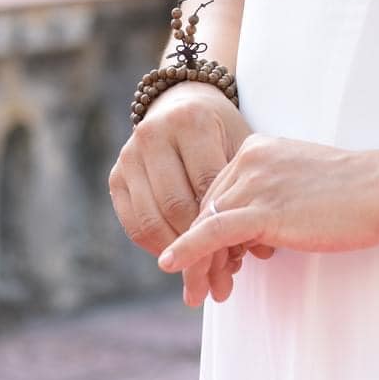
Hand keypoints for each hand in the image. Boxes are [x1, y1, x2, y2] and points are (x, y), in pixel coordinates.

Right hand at [108, 82, 270, 305]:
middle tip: (220, 275)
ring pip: (153, 219)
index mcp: (191, 121)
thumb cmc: (221, 132)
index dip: (224, 224)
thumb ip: (248, 191)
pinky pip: (134, 224)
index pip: (207, 185)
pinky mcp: (115, 176)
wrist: (182, 104)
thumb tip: (263, 250)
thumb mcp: (239, 146)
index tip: (242, 255)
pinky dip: (158, 246)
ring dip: (179, 252)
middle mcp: (153, 134)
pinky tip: (181, 255)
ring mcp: (129, 155)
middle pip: (177, 205)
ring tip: (202, 271)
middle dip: (200, 245)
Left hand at [156, 131, 378, 301]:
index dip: (210, 231)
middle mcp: (249, 159)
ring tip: (198, 293)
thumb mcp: (301, 187)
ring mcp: (254, 183)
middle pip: (206, 209)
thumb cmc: (354, 192)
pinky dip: (188, 251)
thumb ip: (271, 201)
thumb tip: (251, 238)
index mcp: (258, 149)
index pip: (218, 193)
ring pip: (205, 225)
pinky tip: (173, 267)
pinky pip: (212, 233)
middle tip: (202, 286)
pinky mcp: (262, 210)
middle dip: (201, 252)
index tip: (216, 261)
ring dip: (198, 264)